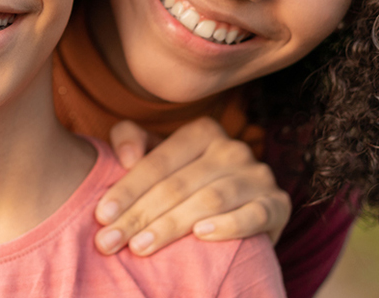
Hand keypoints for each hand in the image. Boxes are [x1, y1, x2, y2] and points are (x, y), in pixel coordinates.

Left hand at [92, 117, 290, 256]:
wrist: (241, 209)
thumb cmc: (185, 181)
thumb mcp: (158, 157)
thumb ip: (131, 140)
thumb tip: (124, 156)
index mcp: (201, 132)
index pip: (156, 163)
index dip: (126, 190)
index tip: (101, 216)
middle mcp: (232, 149)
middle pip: (177, 185)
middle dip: (139, 216)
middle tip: (109, 242)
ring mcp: (258, 176)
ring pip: (209, 200)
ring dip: (171, 226)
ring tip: (140, 247)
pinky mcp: (278, 204)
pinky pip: (254, 215)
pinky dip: (229, 225)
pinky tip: (202, 236)